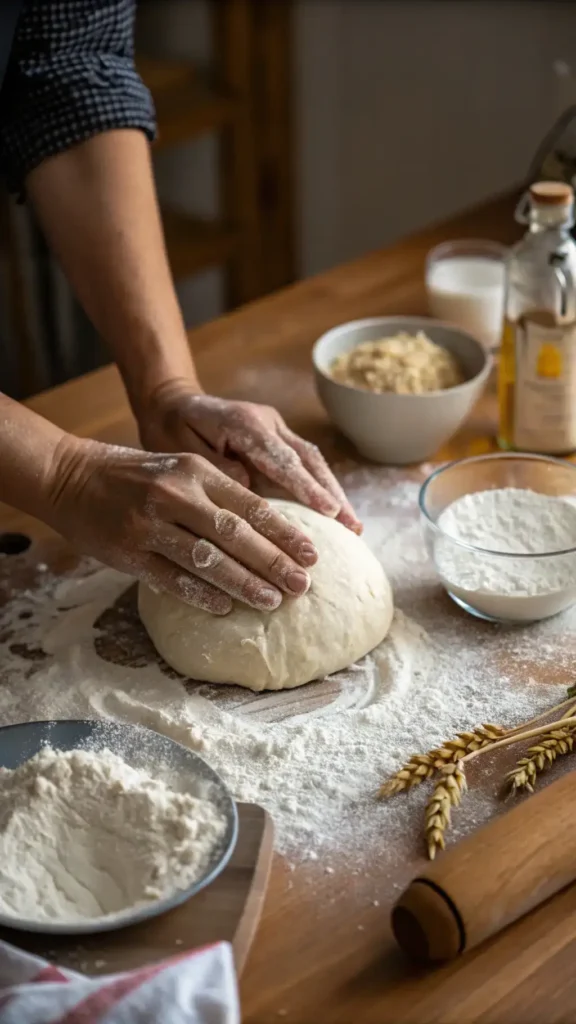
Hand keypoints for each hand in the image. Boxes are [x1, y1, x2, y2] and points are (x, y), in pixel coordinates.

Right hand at [45, 437, 319, 614]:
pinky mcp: (127, 552)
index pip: (250, 505)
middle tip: (303, 585)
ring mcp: (149, 525)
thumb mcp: (179, 469)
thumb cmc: (135, 475)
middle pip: (235, 534)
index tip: (312, 554)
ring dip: (243, 583)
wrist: (69, 476)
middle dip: (273, 562)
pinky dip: (200, 594)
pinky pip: (170, 578)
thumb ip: (217, 494)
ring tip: (272, 600)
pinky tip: (224, 609)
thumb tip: (267, 530)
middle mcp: (175, 495)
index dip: (284, 532)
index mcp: (195, 472)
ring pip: (206, 559)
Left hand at [138, 381, 361, 533]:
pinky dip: (321, 488)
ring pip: (313, 461)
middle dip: (332, 493)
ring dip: (334, 492)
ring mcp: (276, 427)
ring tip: (353, 526)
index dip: (306, 486)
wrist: (174, 403)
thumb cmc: (172, 430)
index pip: (281, 459)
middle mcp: (268, 421)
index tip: (329, 511)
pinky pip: (305, 463)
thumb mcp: (182, 450)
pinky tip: (336, 514)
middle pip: (308, 459)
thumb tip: (248, 489)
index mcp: (245, 423)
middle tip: (352, 526)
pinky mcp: (279, 437)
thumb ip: (217, 469)